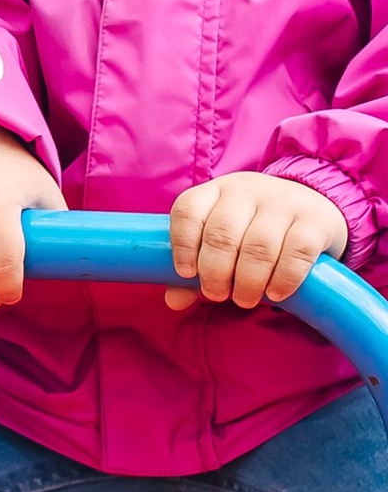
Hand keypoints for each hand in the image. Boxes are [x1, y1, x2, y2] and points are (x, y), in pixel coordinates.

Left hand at [166, 173, 346, 310]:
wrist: (315, 205)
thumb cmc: (254, 228)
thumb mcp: (224, 238)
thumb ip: (196, 266)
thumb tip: (174, 301)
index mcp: (216, 191)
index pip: (188, 211)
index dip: (182, 246)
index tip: (186, 274)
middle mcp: (247, 190)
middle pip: (222, 235)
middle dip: (215, 273)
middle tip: (217, 294)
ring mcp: (284, 203)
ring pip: (258, 247)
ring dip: (247, 282)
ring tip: (244, 300)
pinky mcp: (316, 220)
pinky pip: (297, 253)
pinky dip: (283, 279)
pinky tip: (275, 294)